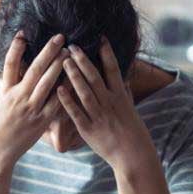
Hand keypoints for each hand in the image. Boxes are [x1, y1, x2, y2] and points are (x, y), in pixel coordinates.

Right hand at [0, 31, 69, 167]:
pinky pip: (56, 103)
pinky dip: (65, 91)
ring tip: (69, 53)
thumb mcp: (1, 101)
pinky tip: (74, 80)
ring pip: (47, 83)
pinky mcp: (41, 121)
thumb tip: (19, 68)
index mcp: (6, 90)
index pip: (10, 64)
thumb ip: (11, 85)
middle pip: (35, 69)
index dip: (16, 48)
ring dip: (59, 66)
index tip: (23, 33)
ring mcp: (30, 109)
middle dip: (48, 52)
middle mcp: (18, 97)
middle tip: (60, 38)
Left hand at [57, 36, 155, 172]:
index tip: (100, 38)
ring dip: (74, 76)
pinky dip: (68, 101)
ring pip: (85, 93)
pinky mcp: (89, 130)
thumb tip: (121, 76)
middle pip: (95, 78)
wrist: (133, 155)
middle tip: (72, 45)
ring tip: (64, 60)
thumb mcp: (130, 107)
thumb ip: (123, 91)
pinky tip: (59, 89)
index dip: (107, 53)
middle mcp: (109, 104)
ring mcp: (99, 116)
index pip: (113, 70)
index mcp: (120, 96)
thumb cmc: (132, 131)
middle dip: (83, 61)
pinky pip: (76, 113)